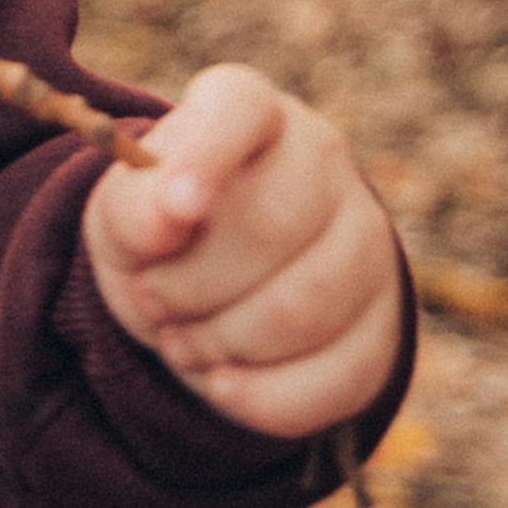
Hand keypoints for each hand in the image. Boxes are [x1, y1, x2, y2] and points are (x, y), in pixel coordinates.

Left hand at [83, 63, 403, 437]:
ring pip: (303, 309)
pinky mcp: (385, 324)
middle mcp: (322, 158)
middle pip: (268, 227)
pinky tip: (223, 385)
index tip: (176, 209)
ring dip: (221, 343)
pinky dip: (262, 399)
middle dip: (190, 285)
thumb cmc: (163, 236)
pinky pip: (336, 378)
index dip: (205, 157)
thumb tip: (169, 217)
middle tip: (153, 301)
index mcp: (247, 110)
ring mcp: (367, 240)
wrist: (209, 294)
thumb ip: (133, 206)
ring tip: (183, 340)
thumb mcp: (122, 215)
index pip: (239, 108)